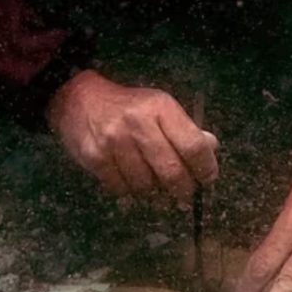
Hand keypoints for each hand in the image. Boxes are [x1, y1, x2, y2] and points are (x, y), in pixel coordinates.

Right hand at [47, 70, 217, 204]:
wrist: (79, 98)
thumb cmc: (128, 106)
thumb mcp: (160, 107)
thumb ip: (186, 129)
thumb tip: (212, 148)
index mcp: (160, 108)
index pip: (193, 145)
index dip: (205, 168)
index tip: (207, 178)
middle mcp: (138, 124)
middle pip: (171, 172)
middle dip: (183, 190)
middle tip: (184, 194)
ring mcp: (114, 142)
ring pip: (146, 186)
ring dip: (154, 192)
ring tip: (153, 184)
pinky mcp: (95, 158)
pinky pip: (121, 189)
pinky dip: (129, 192)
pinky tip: (130, 180)